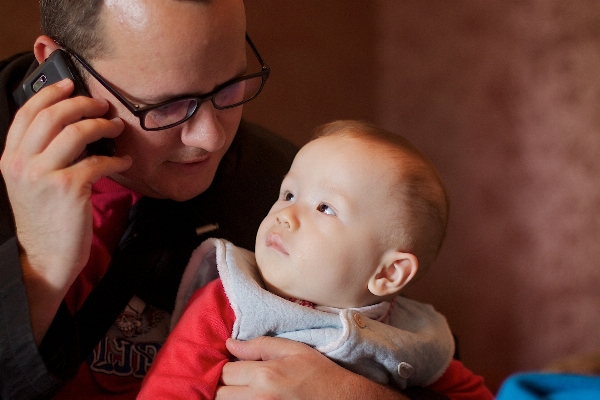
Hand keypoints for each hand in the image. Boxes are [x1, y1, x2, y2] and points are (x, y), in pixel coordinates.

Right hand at [0, 79, 131, 343]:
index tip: (73, 85)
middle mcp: (22, 162)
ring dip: (103, 125)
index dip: (52, 93)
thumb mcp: (31, 183)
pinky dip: (116, 159)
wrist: (46, 257)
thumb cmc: (46, 219)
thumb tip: (72, 125)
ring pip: (76, 132)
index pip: (27, 112)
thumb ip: (41, 154)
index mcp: (10, 157)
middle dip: (83, 104)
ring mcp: (44, 174)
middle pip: (53, 115)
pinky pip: (98, 161)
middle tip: (104, 106)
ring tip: (117, 128)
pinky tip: (124, 162)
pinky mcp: (69, 188)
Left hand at [216, 337, 409, 399]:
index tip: (240, 366)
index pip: (226, 371)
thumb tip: (230, 343)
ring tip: (248, 391)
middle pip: (220, 393)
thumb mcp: (294, 350)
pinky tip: (255, 398)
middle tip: (241, 381)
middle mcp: (259, 398)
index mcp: (265, 375)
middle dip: (228, 385)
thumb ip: (260, 345)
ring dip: (233, 398)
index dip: (231, 367)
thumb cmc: (319, 373)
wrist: (343, 399)